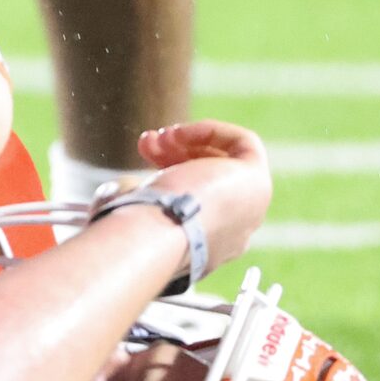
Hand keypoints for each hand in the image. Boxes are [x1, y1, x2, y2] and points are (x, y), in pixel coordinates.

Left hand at [132, 120, 272, 270]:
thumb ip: (130, 204)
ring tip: (159, 137)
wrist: (153, 239)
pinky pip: (243, 144)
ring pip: (227, 162)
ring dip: (190, 141)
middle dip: (177, 154)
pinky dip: (212, 130)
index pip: (196, 205)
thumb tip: (123, 188)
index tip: (141, 162)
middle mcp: (232, 233)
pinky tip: (181, 132)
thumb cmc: (134, 232)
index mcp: (204, 250)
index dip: (168, 175)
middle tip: (148, 143)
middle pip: (211, 180)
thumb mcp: (125, 215)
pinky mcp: (257, 183)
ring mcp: (249, 209)